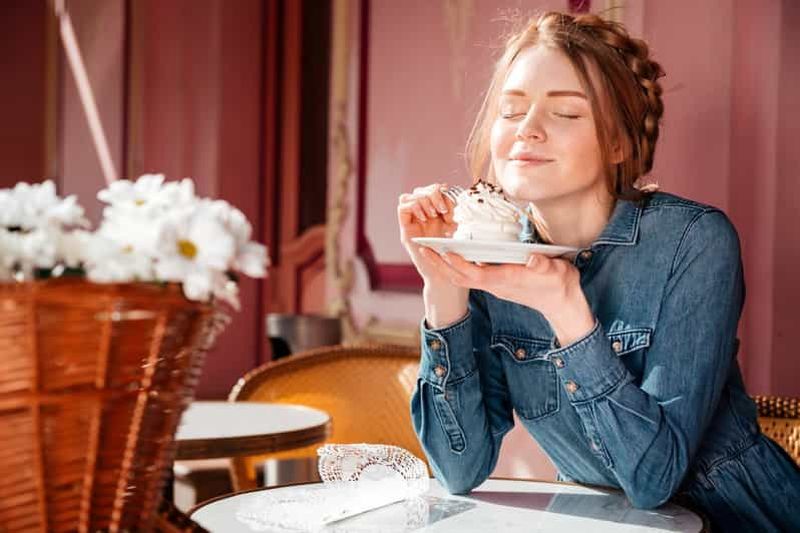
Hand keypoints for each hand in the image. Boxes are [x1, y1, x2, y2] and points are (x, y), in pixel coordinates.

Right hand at [397, 183, 458, 285]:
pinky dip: (413, 207)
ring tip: (433, 214)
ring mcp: (414, 222)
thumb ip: (455, 208)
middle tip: (442, 209)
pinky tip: (424, 217)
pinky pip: (402, 207)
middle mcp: (424, 215)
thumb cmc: (457, 252)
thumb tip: (452, 190)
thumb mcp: (460, 226)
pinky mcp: (406, 229)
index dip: (442, 191)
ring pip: (409, 196)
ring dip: (423, 200)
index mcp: (438, 212)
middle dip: (432, 194)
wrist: (447, 273)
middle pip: (420, 190)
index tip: (451, 204)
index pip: (434, 189)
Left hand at [420, 250, 595, 345]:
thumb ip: (545, 266)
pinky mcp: (497, 283)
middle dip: (441, 265)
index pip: (476, 274)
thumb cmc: (560, 285)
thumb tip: (534, 258)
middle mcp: (496, 285)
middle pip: (461, 277)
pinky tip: (451, 254)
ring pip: (463, 278)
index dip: (460, 264)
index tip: (445, 252)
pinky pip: (470, 276)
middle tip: (423, 249)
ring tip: (429, 251)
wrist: (564, 305)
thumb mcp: (558, 272)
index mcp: (507, 280)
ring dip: (445, 266)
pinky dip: (457, 266)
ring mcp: (495, 285)